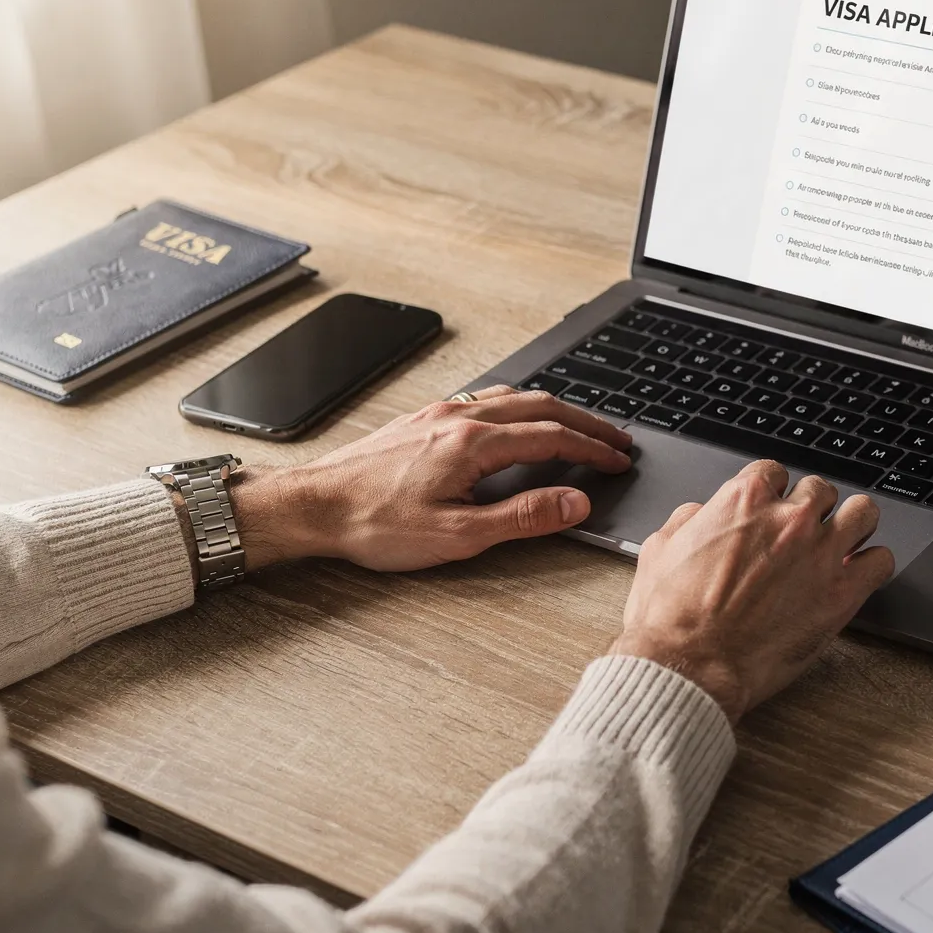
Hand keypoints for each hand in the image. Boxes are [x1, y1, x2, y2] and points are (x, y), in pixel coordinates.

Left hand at [231, 385, 633, 570]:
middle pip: (541, 406)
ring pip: (513, 397)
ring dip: (554, 410)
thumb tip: (574, 501)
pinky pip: (485, 400)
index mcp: (474, 444)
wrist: (313, 506)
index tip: (619, 459)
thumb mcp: (458, 535)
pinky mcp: (422, 421)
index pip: (553, 437)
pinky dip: (520, 406)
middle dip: (585, 422)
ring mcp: (439, 414)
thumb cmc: (374, 523)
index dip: (593, 449)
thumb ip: (523, 517)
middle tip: (615, 439)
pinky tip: (517, 421)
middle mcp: (459, 418)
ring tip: (578, 427)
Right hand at [610, 460, 894, 722]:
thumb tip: (699, 514)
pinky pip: (881, 561)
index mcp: (744, 499)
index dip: (773, 495)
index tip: (772, 513)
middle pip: (821, 490)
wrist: (690, 665)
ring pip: (864, 512)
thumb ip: (687, 521)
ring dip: (854, 525)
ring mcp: (821, 553)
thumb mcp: (659, 551)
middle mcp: (788, 518)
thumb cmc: (671, 618)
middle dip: (812, 510)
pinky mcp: (843, 592)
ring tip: (844, 544)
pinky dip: (872, 566)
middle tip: (804, 536)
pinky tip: (856, 577)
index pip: (775, 472)